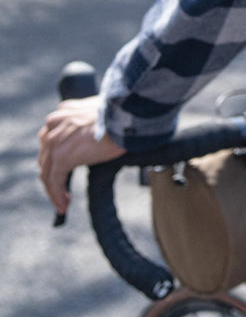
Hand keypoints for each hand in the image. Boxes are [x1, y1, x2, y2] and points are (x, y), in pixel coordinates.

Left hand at [38, 96, 123, 217]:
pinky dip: (57, 195)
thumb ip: (90, 121)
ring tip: (63, 202)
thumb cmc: (124, 114)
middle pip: (45, 155)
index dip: (55, 155)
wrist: (128, 116)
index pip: (52, 137)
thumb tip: (98, 133)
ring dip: (53, 189)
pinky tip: (64, 206)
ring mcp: (55, 140)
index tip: (63, 169)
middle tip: (62, 189)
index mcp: (63, 111)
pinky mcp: (62, 157)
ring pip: (47, 170)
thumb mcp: (102, 112)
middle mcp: (54, 123)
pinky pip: (54, 181)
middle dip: (52, 174)